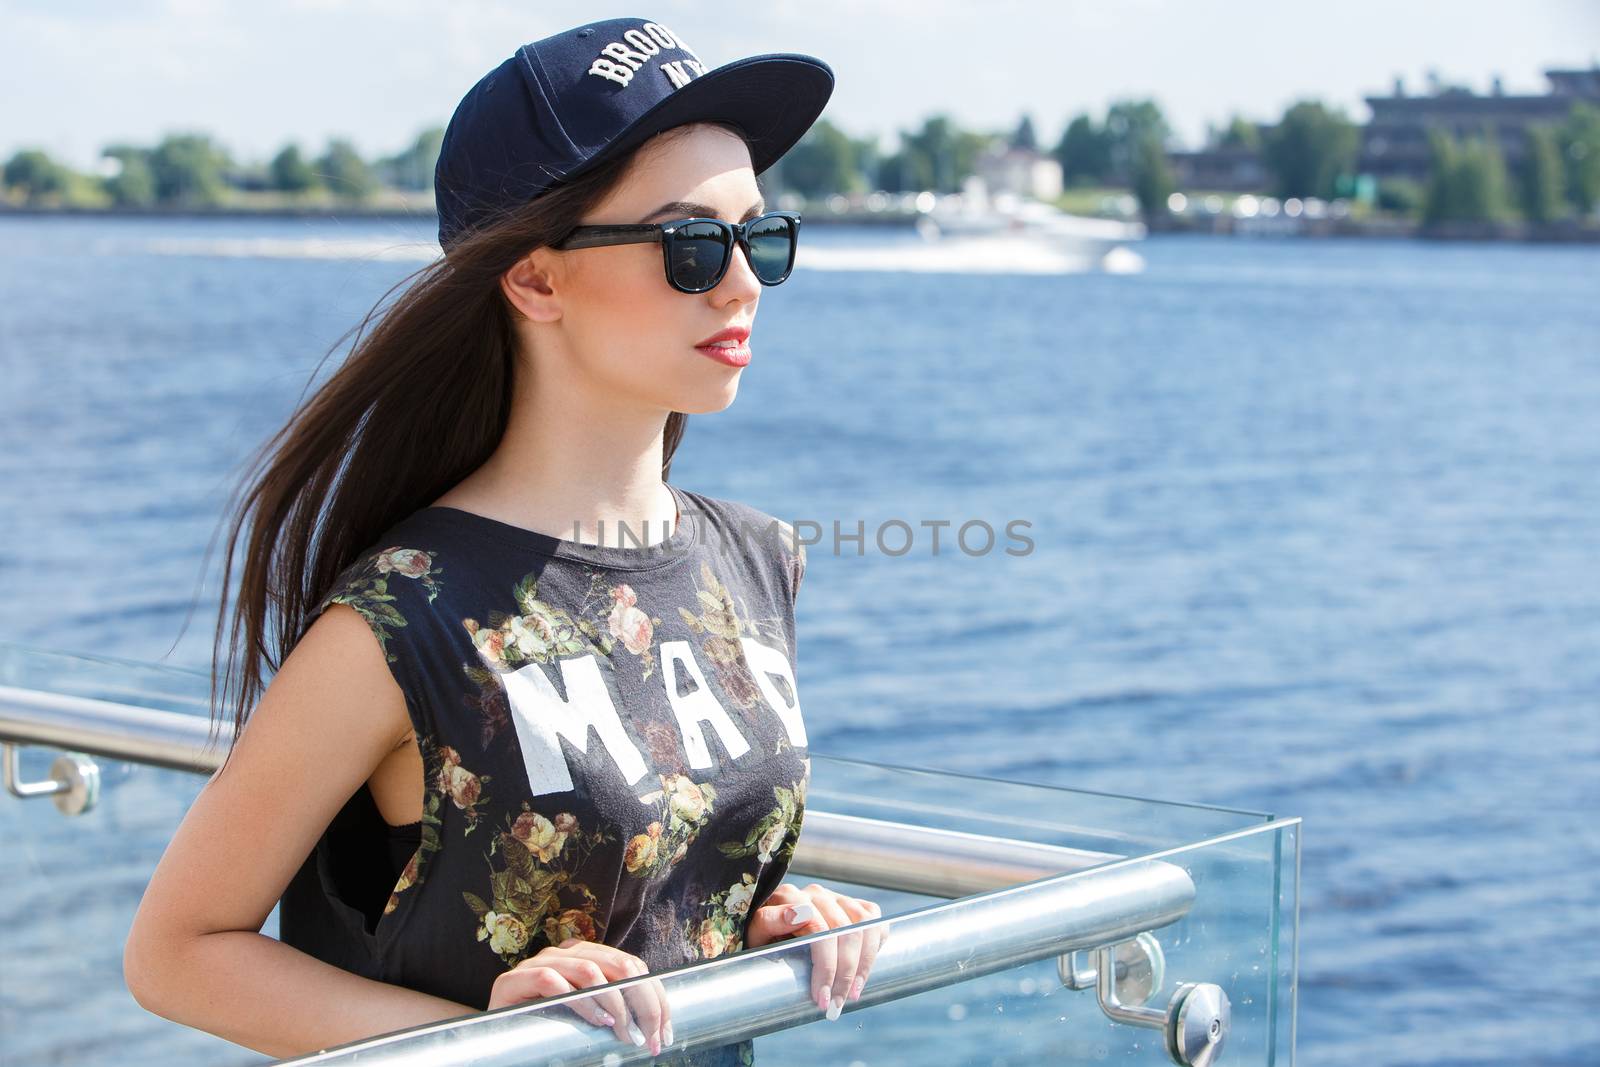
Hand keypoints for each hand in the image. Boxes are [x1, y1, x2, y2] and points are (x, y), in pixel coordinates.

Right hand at [486, 937, 671, 1055]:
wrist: (494, 1036)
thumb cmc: (545, 1026)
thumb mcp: (587, 1014)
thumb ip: (613, 1008)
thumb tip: (656, 1027)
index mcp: (586, 955)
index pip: (632, 966)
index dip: (654, 998)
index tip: (664, 1031)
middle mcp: (564, 952)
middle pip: (618, 965)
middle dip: (641, 1003)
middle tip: (648, 1037)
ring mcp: (537, 963)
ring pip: (589, 970)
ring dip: (613, 1004)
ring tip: (622, 1032)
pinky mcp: (513, 980)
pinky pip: (553, 982)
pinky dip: (580, 1002)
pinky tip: (596, 1022)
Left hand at [745, 882, 887, 1019]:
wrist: (771, 938)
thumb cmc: (761, 941)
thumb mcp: (755, 936)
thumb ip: (769, 922)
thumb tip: (797, 914)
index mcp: (790, 896)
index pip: (818, 927)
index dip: (825, 965)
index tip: (821, 998)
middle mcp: (816, 894)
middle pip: (844, 931)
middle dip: (844, 973)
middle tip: (836, 1004)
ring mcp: (837, 898)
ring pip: (865, 926)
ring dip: (862, 965)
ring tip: (852, 994)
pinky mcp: (853, 906)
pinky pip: (876, 921)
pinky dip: (875, 946)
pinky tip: (863, 971)